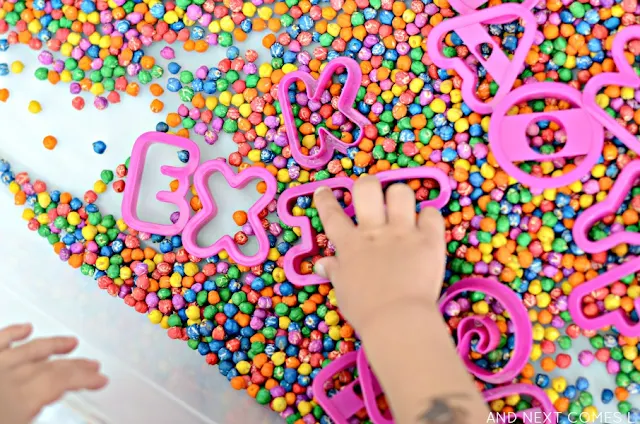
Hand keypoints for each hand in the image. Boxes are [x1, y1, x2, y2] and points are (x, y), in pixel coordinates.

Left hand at [0, 323, 107, 423]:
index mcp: (21, 399)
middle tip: (92, 365)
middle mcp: (8, 377)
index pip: (62, 380)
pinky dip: (12, 334)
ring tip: (70, 342)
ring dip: (52, 345)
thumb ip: (51, 417)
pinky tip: (24, 328)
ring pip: (27, 350)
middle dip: (75, 366)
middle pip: (49, 367)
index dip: (85, 378)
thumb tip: (84, 418)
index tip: (100, 379)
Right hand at [312, 175, 445, 335]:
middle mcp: (375, 232)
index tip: (323, 191)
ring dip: (399, 197)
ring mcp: (403, 233)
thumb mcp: (343, 291)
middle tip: (369, 195)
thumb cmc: (365, 311)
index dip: (325, 199)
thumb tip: (323, 264)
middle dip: (366, 186)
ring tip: (400, 208)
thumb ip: (335, 272)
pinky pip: (431, 214)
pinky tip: (426, 226)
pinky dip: (429, 218)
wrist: (398, 320)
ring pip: (400, 193)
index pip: (332, 214)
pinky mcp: (429, 240)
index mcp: (351, 245)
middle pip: (367, 189)